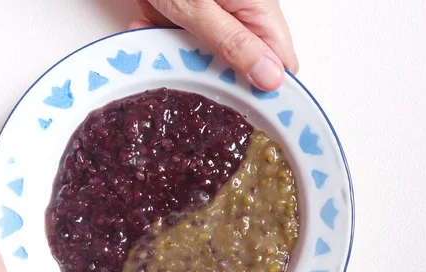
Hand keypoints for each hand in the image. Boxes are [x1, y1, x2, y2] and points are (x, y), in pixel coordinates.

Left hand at [130, 0, 297, 90]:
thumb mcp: (197, 7)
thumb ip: (234, 44)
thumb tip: (272, 79)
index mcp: (259, 10)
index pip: (282, 66)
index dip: (267, 90)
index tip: (243, 107)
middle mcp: (244, 15)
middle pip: (244, 67)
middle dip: (213, 75)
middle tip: (187, 69)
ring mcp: (218, 15)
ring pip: (210, 58)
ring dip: (180, 57)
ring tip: (154, 44)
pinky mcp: (193, 14)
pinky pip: (185, 41)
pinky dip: (163, 40)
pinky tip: (143, 28)